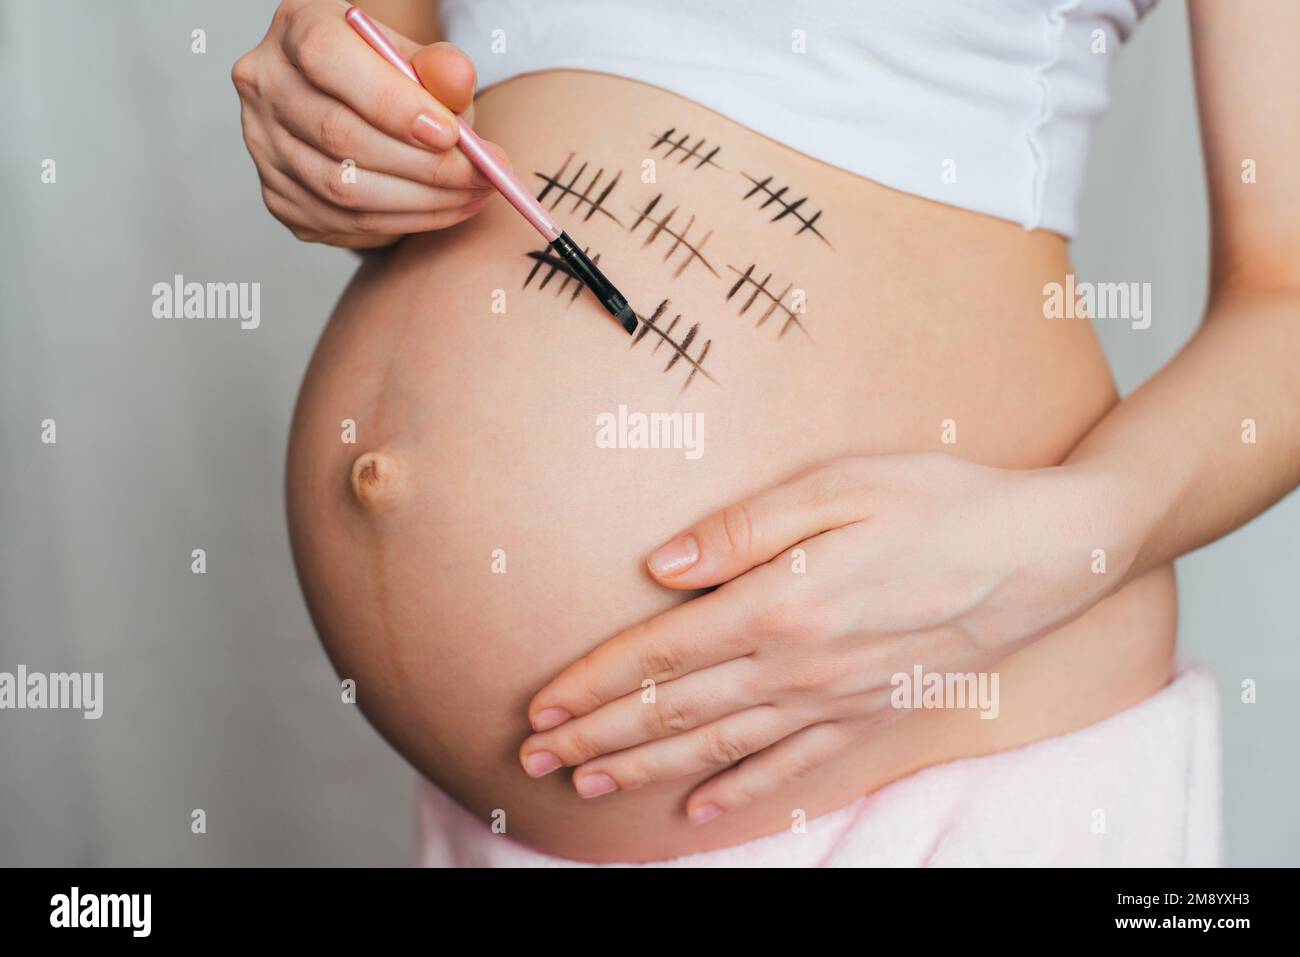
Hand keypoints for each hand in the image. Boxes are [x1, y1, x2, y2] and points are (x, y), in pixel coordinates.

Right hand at [232, 0, 504, 248]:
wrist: (358, 110)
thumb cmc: (388, 78)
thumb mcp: (416, 58)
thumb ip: (439, 67)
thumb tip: (458, 79)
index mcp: (296, 28)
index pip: (326, 59)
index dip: (390, 102)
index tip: (450, 134)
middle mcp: (265, 85)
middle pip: (339, 135)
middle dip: (424, 165)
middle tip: (482, 175)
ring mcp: (265, 146)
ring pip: (343, 189)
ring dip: (422, 202)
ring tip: (474, 194)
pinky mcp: (281, 197)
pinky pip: (345, 223)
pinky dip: (404, 223)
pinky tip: (443, 210)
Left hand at [519, 452, 1130, 822]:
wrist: (1046, 554)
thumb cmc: (941, 501)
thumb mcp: (839, 486)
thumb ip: (741, 530)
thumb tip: (660, 567)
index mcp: (779, 604)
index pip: (660, 653)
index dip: (594, 683)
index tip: (541, 706)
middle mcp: (798, 666)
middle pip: (676, 711)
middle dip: (598, 735)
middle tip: (535, 760)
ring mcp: (834, 700)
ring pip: (719, 747)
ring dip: (647, 770)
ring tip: (590, 785)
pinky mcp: (869, 715)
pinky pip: (792, 767)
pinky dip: (740, 793)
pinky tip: (700, 812)